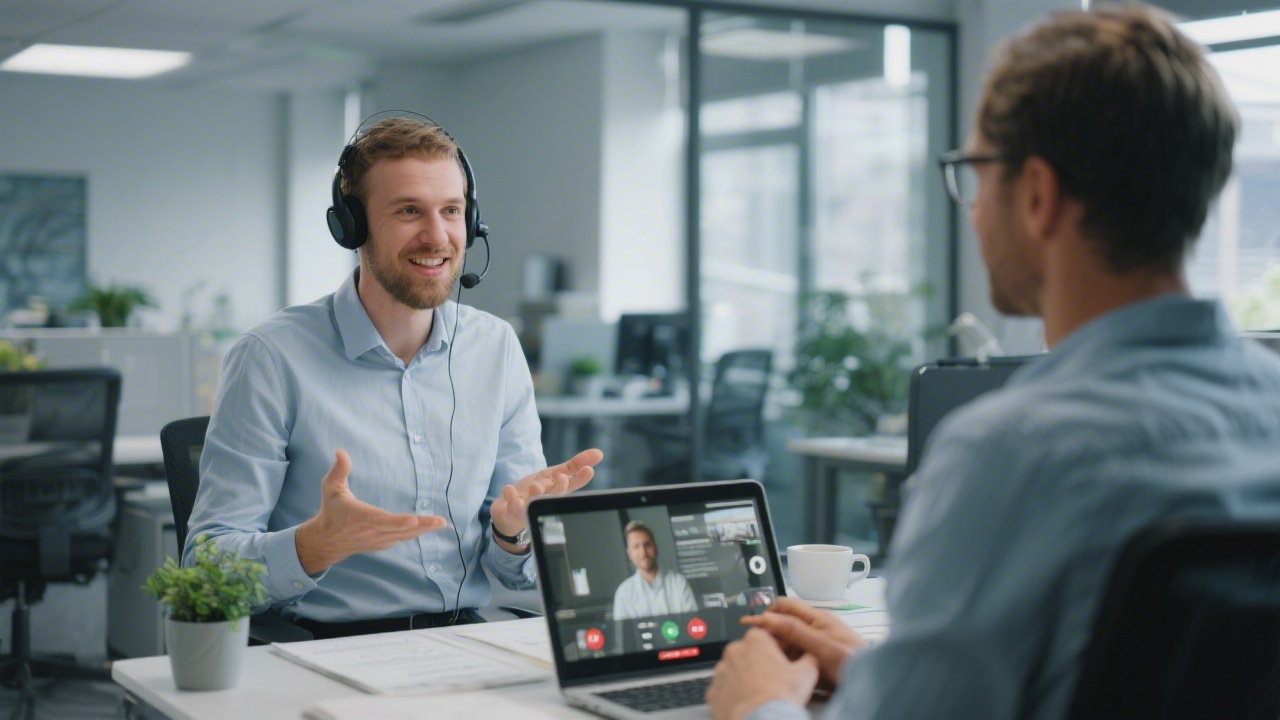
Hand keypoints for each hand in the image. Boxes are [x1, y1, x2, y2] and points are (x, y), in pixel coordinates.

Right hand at [295, 450, 446, 573]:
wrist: (327, 540)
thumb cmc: (331, 510)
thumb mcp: (330, 488)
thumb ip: (338, 471)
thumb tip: (340, 451)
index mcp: (360, 517)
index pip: (380, 520)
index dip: (397, 522)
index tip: (412, 520)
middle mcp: (371, 531)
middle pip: (400, 530)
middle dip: (422, 525)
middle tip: (441, 521)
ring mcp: (378, 540)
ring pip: (404, 536)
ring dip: (424, 529)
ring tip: (441, 522)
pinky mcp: (382, 544)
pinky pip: (402, 538)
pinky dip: (416, 533)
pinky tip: (429, 527)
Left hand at [490, 448, 602, 540]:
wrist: (510, 513)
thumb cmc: (536, 492)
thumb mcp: (554, 475)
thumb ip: (574, 465)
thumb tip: (599, 453)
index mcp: (556, 491)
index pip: (572, 485)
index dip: (581, 478)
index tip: (589, 470)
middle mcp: (544, 501)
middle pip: (554, 496)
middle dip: (559, 488)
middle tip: (561, 478)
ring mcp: (528, 508)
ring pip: (533, 504)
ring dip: (535, 496)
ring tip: (536, 487)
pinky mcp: (511, 511)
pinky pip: (510, 506)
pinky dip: (510, 497)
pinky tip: (509, 489)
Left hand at [707, 628, 818, 719]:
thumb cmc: (780, 697)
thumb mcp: (807, 673)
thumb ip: (809, 658)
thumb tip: (810, 656)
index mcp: (755, 640)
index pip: (763, 636)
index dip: (773, 649)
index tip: (779, 661)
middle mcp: (734, 651)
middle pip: (746, 652)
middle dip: (756, 663)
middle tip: (771, 680)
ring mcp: (720, 671)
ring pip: (733, 670)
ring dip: (743, 678)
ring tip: (758, 694)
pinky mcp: (712, 691)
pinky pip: (723, 689)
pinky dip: (731, 695)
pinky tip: (745, 703)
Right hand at [740, 597, 865, 685]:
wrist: (873, 682)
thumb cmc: (850, 660)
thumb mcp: (820, 645)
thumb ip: (793, 630)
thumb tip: (766, 616)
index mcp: (817, 617)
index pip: (785, 606)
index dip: (766, 612)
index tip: (747, 624)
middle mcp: (816, 627)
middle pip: (785, 625)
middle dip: (771, 635)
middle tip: (760, 649)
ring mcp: (819, 643)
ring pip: (790, 642)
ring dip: (779, 650)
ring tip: (771, 661)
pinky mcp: (820, 659)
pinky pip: (799, 656)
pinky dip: (789, 661)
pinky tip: (785, 669)